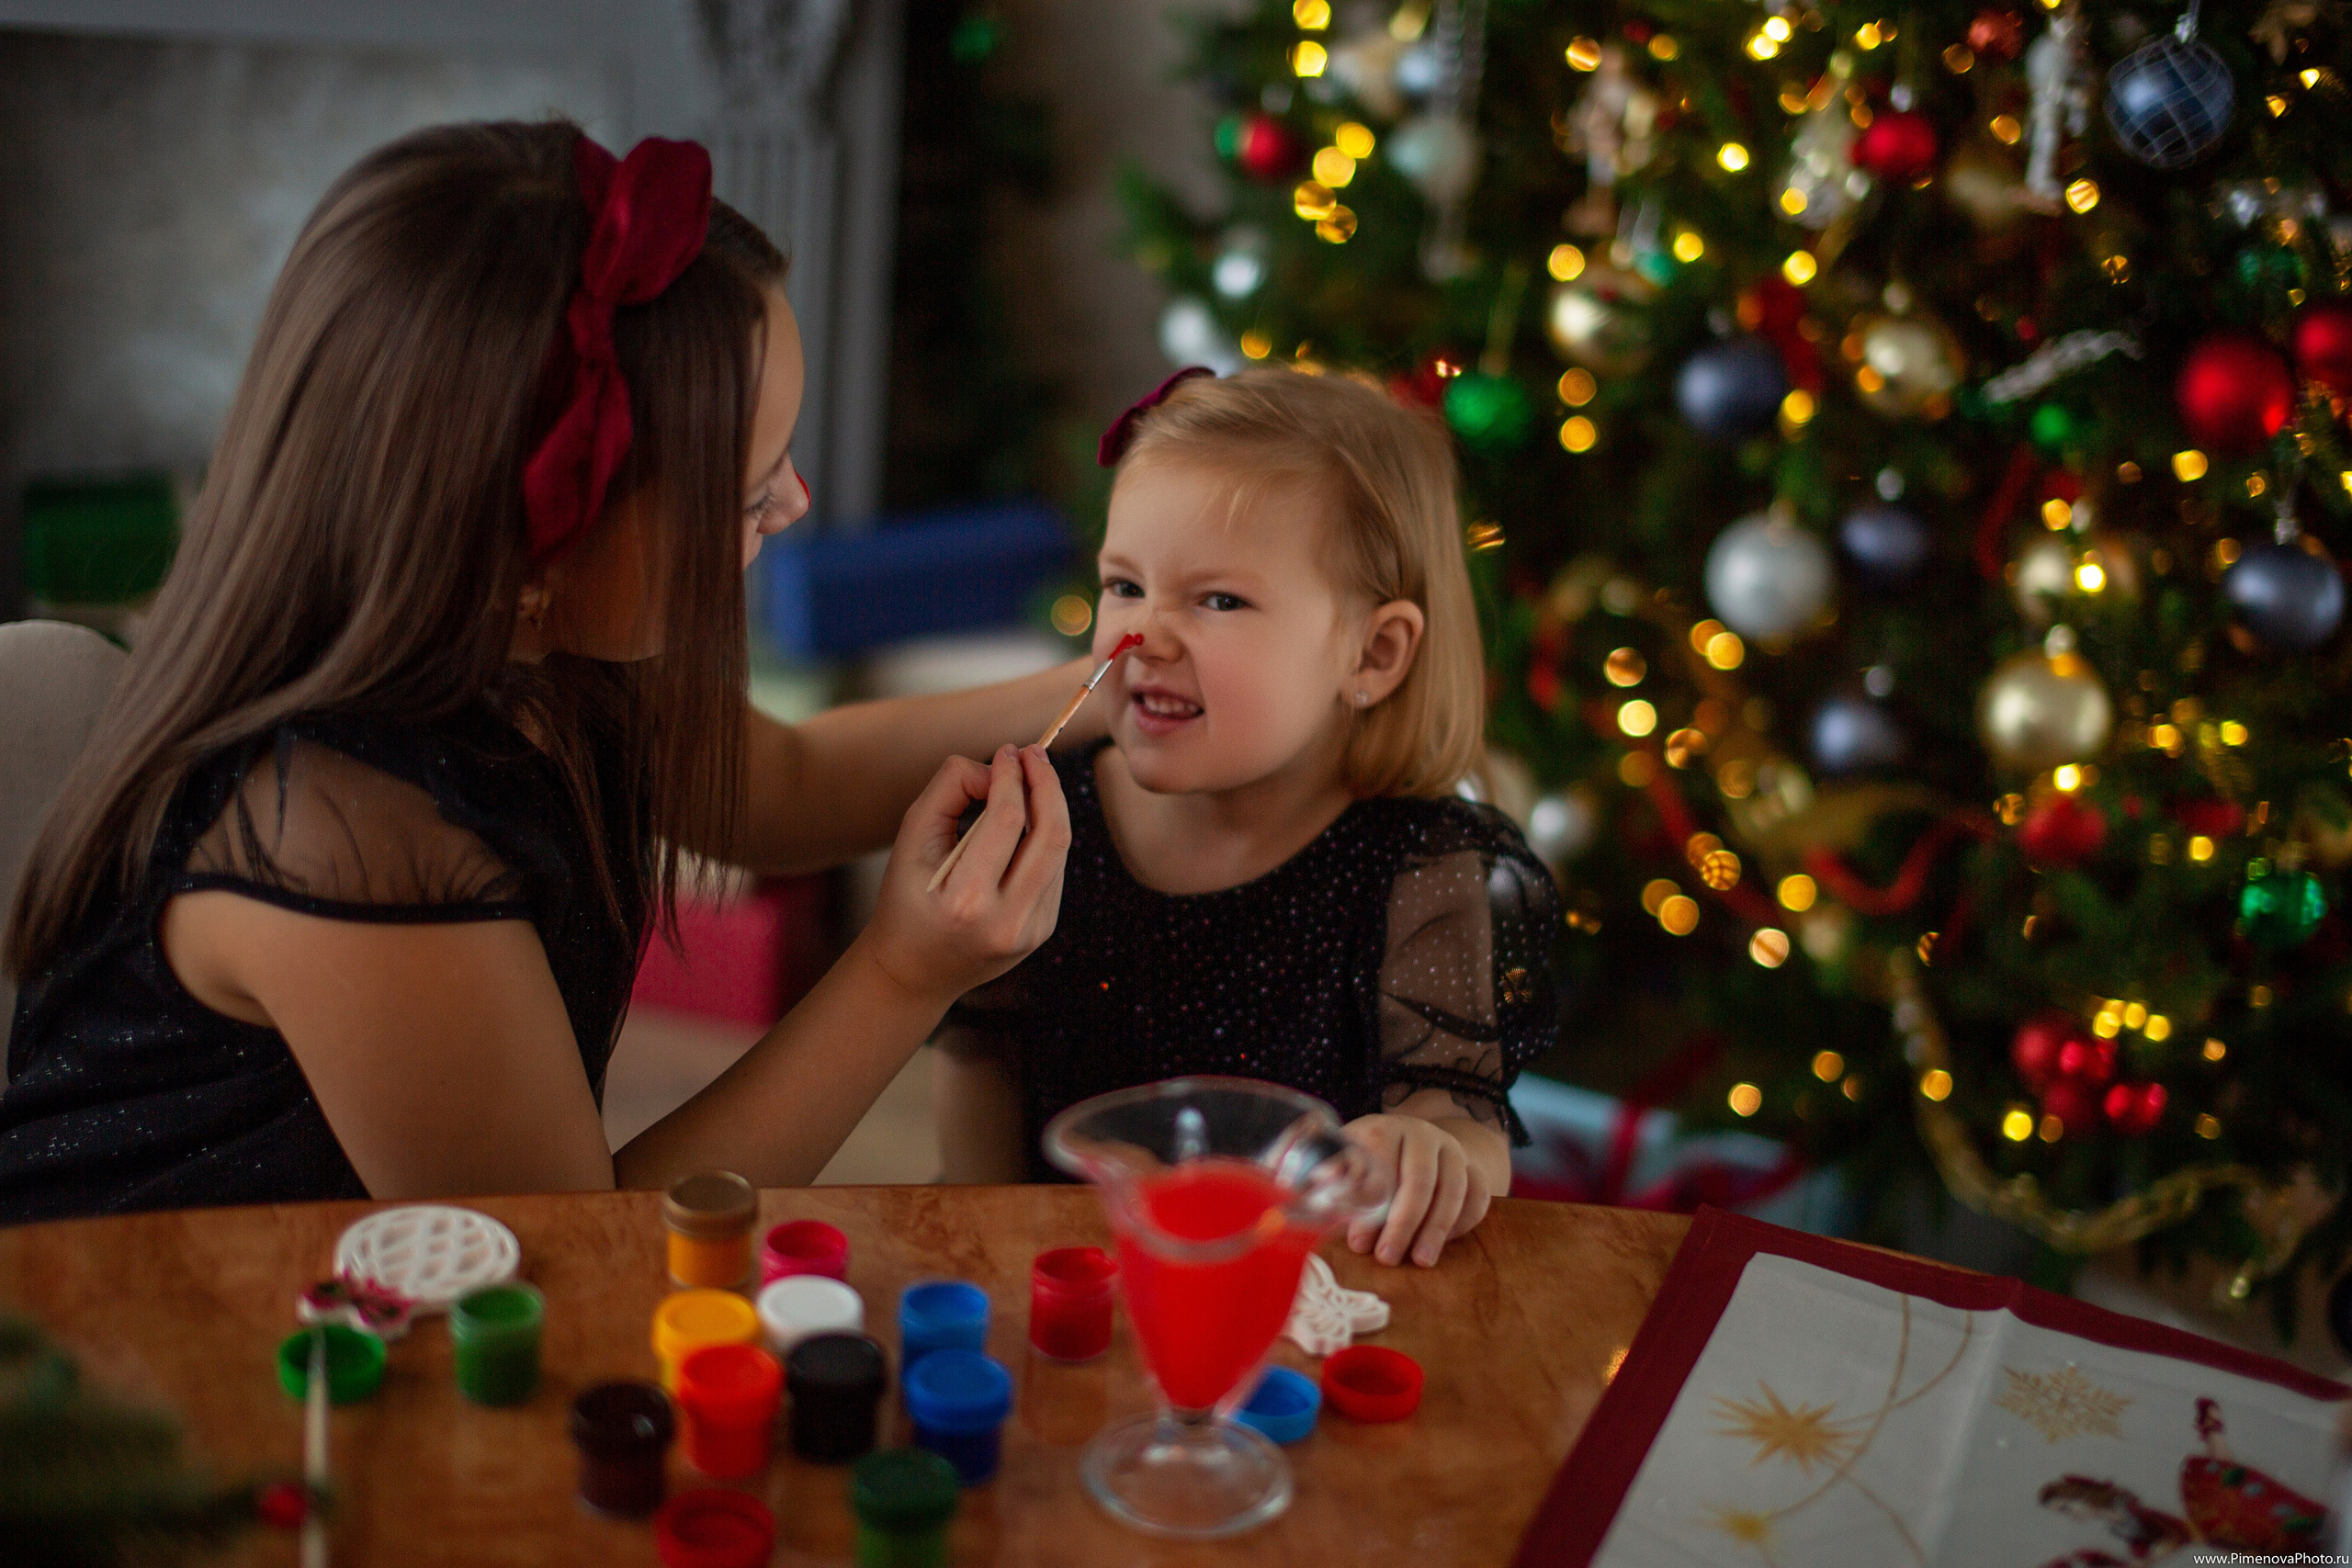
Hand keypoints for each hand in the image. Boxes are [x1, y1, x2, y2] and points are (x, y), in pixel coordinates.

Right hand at [858, 745, 1069, 1007]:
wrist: (913, 972)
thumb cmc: (906, 899)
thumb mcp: (911, 840)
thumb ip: (949, 791)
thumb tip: (997, 767)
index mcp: (965, 901)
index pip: (1007, 820)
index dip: (1012, 775)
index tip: (1007, 750)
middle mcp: (1005, 921)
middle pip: (1051, 834)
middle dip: (1047, 783)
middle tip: (1034, 754)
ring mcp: (1031, 931)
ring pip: (1059, 850)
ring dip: (1050, 806)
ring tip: (1032, 777)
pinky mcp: (1043, 931)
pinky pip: (1053, 869)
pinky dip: (1045, 836)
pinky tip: (1027, 820)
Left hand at [1342, 1114, 1492, 1266]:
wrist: (1410, 1143)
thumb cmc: (1367, 1163)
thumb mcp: (1346, 1167)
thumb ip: (1340, 1189)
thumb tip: (1346, 1229)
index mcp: (1384, 1129)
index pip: (1381, 1164)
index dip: (1369, 1206)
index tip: (1358, 1242)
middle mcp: (1422, 1134)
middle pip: (1419, 1179)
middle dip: (1404, 1224)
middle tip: (1388, 1257)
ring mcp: (1452, 1150)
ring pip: (1453, 1189)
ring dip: (1436, 1229)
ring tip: (1421, 1260)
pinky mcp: (1473, 1167)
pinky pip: (1478, 1196)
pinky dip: (1462, 1223)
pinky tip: (1442, 1244)